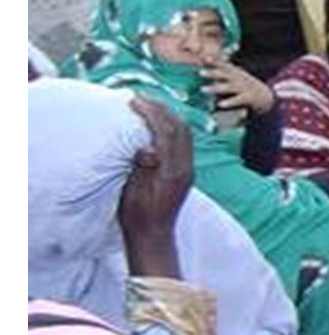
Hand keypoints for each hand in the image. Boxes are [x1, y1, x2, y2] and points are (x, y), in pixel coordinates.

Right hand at [120, 96, 193, 238]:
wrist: (154, 236)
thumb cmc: (139, 217)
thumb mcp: (134, 194)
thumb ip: (142, 170)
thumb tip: (147, 148)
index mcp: (173, 172)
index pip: (168, 133)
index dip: (153, 113)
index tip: (135, 101)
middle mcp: (185, 168)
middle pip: (180, 129)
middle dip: (162, 109)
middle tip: (140, 98)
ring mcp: (187, 170)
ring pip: (184, 134)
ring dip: (167, 116)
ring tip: (147, 106)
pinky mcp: (184, 172)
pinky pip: (182, 142)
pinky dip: (170, 128)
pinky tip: (156, 124)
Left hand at [201, 55, 274, 113]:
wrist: (266, 96)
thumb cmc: (246, 86)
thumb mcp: (237, 75)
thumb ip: (224, 71)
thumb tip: (206, 63)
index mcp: (236, 72)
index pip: (224, 64)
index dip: (215, 61)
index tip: (204, 58)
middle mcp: (239, 78)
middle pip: (225, 74)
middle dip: (213, 73)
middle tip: (200, 72)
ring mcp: (244, 88)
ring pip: (228, 87)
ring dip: (215, 88)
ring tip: (202, 89)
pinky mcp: (248, 98)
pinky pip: (237, 100)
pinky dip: (229, 102)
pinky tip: (220, 104)